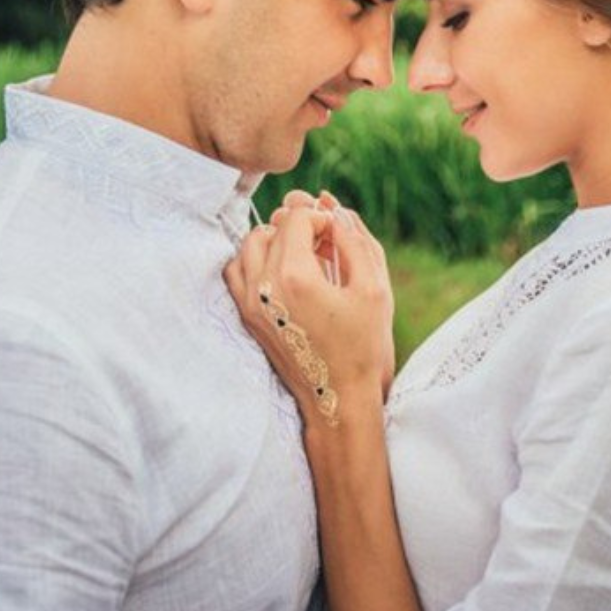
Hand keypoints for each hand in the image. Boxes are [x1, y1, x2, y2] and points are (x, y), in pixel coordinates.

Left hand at [225, 195, 394, 426]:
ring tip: (303, 255)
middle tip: (325, 244)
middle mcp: (264, 286)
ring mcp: (250, 303)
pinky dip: (254, 260)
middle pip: (273, 228)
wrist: (337, 398)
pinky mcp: (246, 316)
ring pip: (249, 244)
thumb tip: (335, 212)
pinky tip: (281, 271)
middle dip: (301, 227)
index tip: (337, 236)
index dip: (322, 218)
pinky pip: (237, 270)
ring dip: (275, 239)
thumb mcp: (373, 288)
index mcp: (295, 276)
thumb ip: (354, 241)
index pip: (297, 218)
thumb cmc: (362, 345)